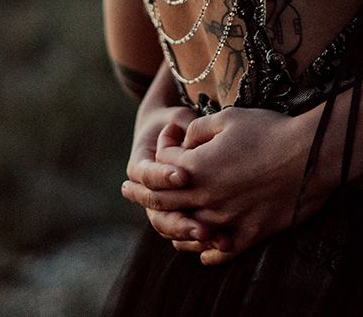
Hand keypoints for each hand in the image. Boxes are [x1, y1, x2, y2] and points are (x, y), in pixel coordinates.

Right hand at [121, 62, 211, 242]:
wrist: (171, 134)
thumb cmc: (178, 123)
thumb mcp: (179, 119)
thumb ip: (184, 127)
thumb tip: (192, 133)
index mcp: (140, 165)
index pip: (147, 174)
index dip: (163, 175)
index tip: (184, 176)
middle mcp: (145, 191)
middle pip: (156, 212)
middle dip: (179, 221)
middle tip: (202, 226)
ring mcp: (160, 207)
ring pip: (168, 228)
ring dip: (189, 235)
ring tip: (213, 237)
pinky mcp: (177, 215)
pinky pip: (182, 237)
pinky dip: (198, 243)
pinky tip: (222, 244)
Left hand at [123, 106, 329, 264]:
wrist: (311, 154)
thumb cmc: (268, 130)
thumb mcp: (226, 118)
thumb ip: (196, 130)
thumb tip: (184, 141)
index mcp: (195, 170)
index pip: (161, 167)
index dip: (161, 151)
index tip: (163, 144)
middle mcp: (205, 200)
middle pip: (162, 202)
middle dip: (141, 193)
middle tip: (127, 190)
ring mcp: (226, 221)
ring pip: (186, 231)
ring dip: (169, 225)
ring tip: (160, 220)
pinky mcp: (249, 235)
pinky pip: (219, 250)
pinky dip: (205, 250)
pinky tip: (201, 246)